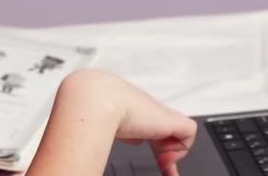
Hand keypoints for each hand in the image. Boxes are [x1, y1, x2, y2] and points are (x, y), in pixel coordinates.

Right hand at [27, 69, 196, 175]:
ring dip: (172, 152)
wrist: (92, 99)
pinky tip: (165, 161)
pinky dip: (180, 150)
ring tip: (164, 167)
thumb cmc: (84, 108)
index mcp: (123, 104)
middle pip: (162, 124)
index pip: (142, 118)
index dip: (146, 136)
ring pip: (177, 130)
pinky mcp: (169, 120)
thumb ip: (91, 129)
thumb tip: (79, 146)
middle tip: (163, 166)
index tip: (142, 147)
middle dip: (164, 147)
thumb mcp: (85, 120)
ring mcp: (156, 112)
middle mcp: (142, 106)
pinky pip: (188, 133)